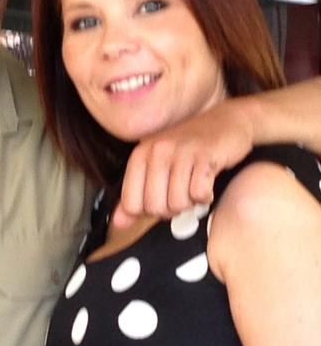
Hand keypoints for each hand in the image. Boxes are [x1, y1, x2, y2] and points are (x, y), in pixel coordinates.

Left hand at [113, 98, 254, 227]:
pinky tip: (207, 185)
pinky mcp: (206, 155)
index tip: (161, 199)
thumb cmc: (188, 150)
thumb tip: (117, 223)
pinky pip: (199, 194)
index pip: (131, 204)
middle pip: (155, 207)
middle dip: (171, 210)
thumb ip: (135, 197)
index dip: (147, 211)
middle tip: (182, 195)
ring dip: (190, 203)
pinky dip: (206, 196)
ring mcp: (181, 151)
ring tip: (194, 188)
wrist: (227, 122)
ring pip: (178, 203)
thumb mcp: (156, 168)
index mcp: (140, 155)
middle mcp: (157, 150)